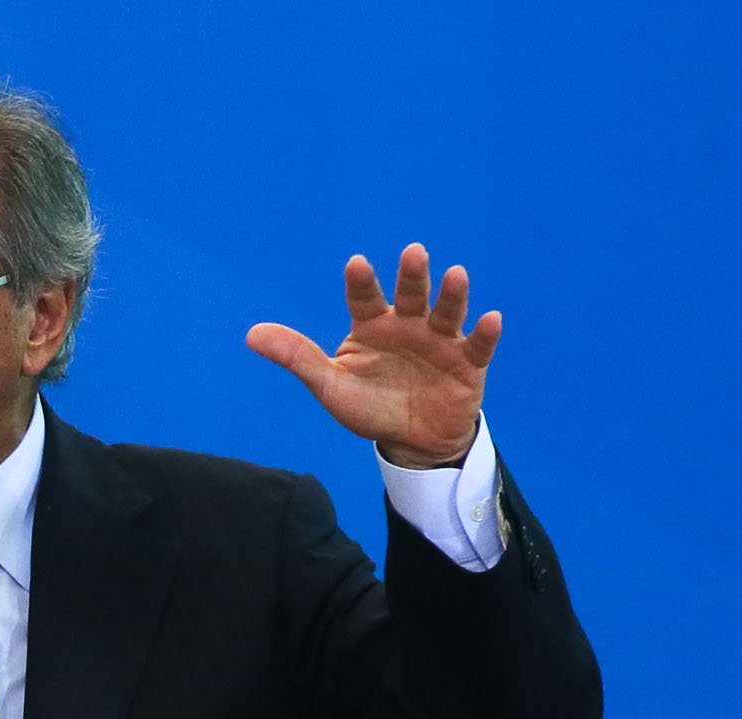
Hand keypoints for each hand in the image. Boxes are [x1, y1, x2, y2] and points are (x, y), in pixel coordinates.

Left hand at [245, 243, 499, 467]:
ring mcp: (440, 342)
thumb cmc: (368, 407)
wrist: (411, 442)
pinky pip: (477, 346)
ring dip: (451, 294)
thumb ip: (297, 358)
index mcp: (372, 327)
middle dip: (412, 276)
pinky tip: (490, 319)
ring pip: (446, 312)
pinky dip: (484, 334)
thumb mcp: (330, 386)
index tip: (356, 264)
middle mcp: (407, 326)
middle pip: (409, 295)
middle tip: (413, 253)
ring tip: (456, 274)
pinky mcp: (467, 364)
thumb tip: (250, 335)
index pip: (364, 299)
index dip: (362, 283)